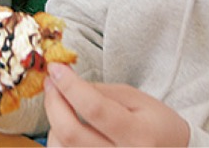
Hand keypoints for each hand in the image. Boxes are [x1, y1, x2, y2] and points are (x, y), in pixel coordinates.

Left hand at [44, 63, 188, 146]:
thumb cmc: (157, 126)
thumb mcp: (138, 100)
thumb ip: (102, 92)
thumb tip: (66, 83)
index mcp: (139, 135)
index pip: (95, 108)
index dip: (69, 86)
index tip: (56, 68)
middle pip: (71, 132)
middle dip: (53, 102)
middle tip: (51, 83)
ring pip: (62, 147)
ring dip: (53, 121)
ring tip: (61, 104)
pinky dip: (57, 139)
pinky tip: (63, 126)